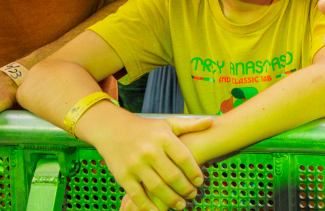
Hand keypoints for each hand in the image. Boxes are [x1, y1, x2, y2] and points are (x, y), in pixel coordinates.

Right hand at [84, 113, 210, 210]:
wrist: (112, 129)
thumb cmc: (145, 128)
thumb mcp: (168, 123)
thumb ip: (190, 125)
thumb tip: (213, 122)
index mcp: (163, 138)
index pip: (184, 158)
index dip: (194, 172)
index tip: (200, 182)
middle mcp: (150, 152)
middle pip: (172, 176)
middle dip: (185, 189)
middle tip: (193, 196)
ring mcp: (135, 165)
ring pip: (157, 188)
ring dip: (171, 199)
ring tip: (181, 205)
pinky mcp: (123, 177)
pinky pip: (137, 195)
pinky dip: (148, 206)